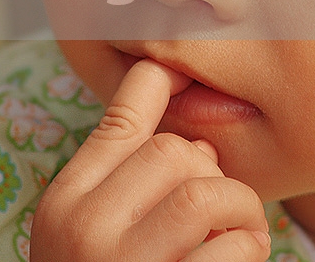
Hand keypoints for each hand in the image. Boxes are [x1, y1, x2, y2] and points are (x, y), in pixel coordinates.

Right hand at [30, 59, 270, 261]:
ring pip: (207, 192)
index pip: (118, 124)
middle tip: (219, 204)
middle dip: (212, 171)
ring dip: (241, 208)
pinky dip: (249, 250)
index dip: (155, 87)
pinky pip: (231, 249)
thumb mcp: (87, 231)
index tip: (178, 71)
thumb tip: (188, 127)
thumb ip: (123, 177)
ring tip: (239, 230)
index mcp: (65, 204)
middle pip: (175, 153)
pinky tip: (236, 261)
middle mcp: (86, 230)